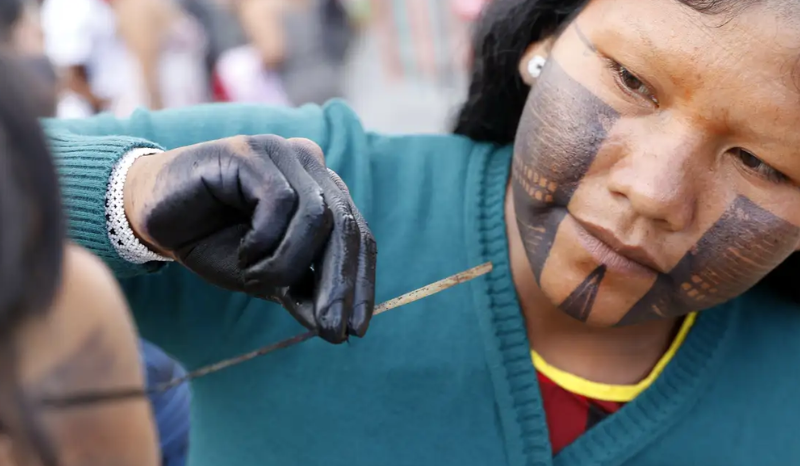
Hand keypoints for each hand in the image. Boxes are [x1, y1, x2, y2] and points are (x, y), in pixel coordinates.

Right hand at [124, 135, 376, 342]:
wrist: (152, 217)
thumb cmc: (213, 242)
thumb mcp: (263, 277)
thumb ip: (302, 293)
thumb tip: (341, 329)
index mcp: (323, 191)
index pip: (359, 237)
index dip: (361, 283)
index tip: (355, 330)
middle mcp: (311, 166)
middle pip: (346, 226)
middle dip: (339, 284)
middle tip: (330, 328)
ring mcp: (283, 153)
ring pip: (317, 216)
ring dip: (287, 262)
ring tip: (253, 277)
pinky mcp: (253, 151)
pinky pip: (280, 200)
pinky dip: (265, 239)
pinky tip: (243, 252)